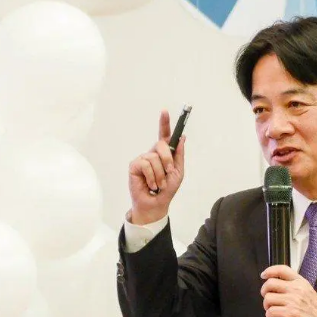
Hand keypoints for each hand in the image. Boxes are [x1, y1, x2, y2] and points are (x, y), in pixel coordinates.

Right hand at [128, 109, 185, 224]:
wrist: (156, 204)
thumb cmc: (167, 189)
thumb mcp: (178, 172)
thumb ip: (179, 155)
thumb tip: (181, 137)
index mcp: (164, 154)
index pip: (164, 135)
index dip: (164, 123)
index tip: (165, 111)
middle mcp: (152, 153)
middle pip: (161, 145)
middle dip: (168, 159)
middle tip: (169, 172)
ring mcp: (143, 158)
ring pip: (154, 157)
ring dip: (160, 174)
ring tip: (159, 184)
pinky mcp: (134, 165)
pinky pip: (146, 165)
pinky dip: (151, 177)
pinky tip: (151, 184)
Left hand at [260, 265, 316, 316]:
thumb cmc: (313, 308)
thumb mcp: (306, 290)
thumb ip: (293, 284)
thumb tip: (276, 284)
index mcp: (300, 282)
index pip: (282, 269)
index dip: (270, 271)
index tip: (264, 275)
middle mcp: (296, 289)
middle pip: (270, 283)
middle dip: (264, 291)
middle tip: (267, 297)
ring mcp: (292, 301)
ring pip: (268, 298)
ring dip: (266, 306)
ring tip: (272, 309)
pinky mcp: (289, 313)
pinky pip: (271, 311)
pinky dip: (269, 316)